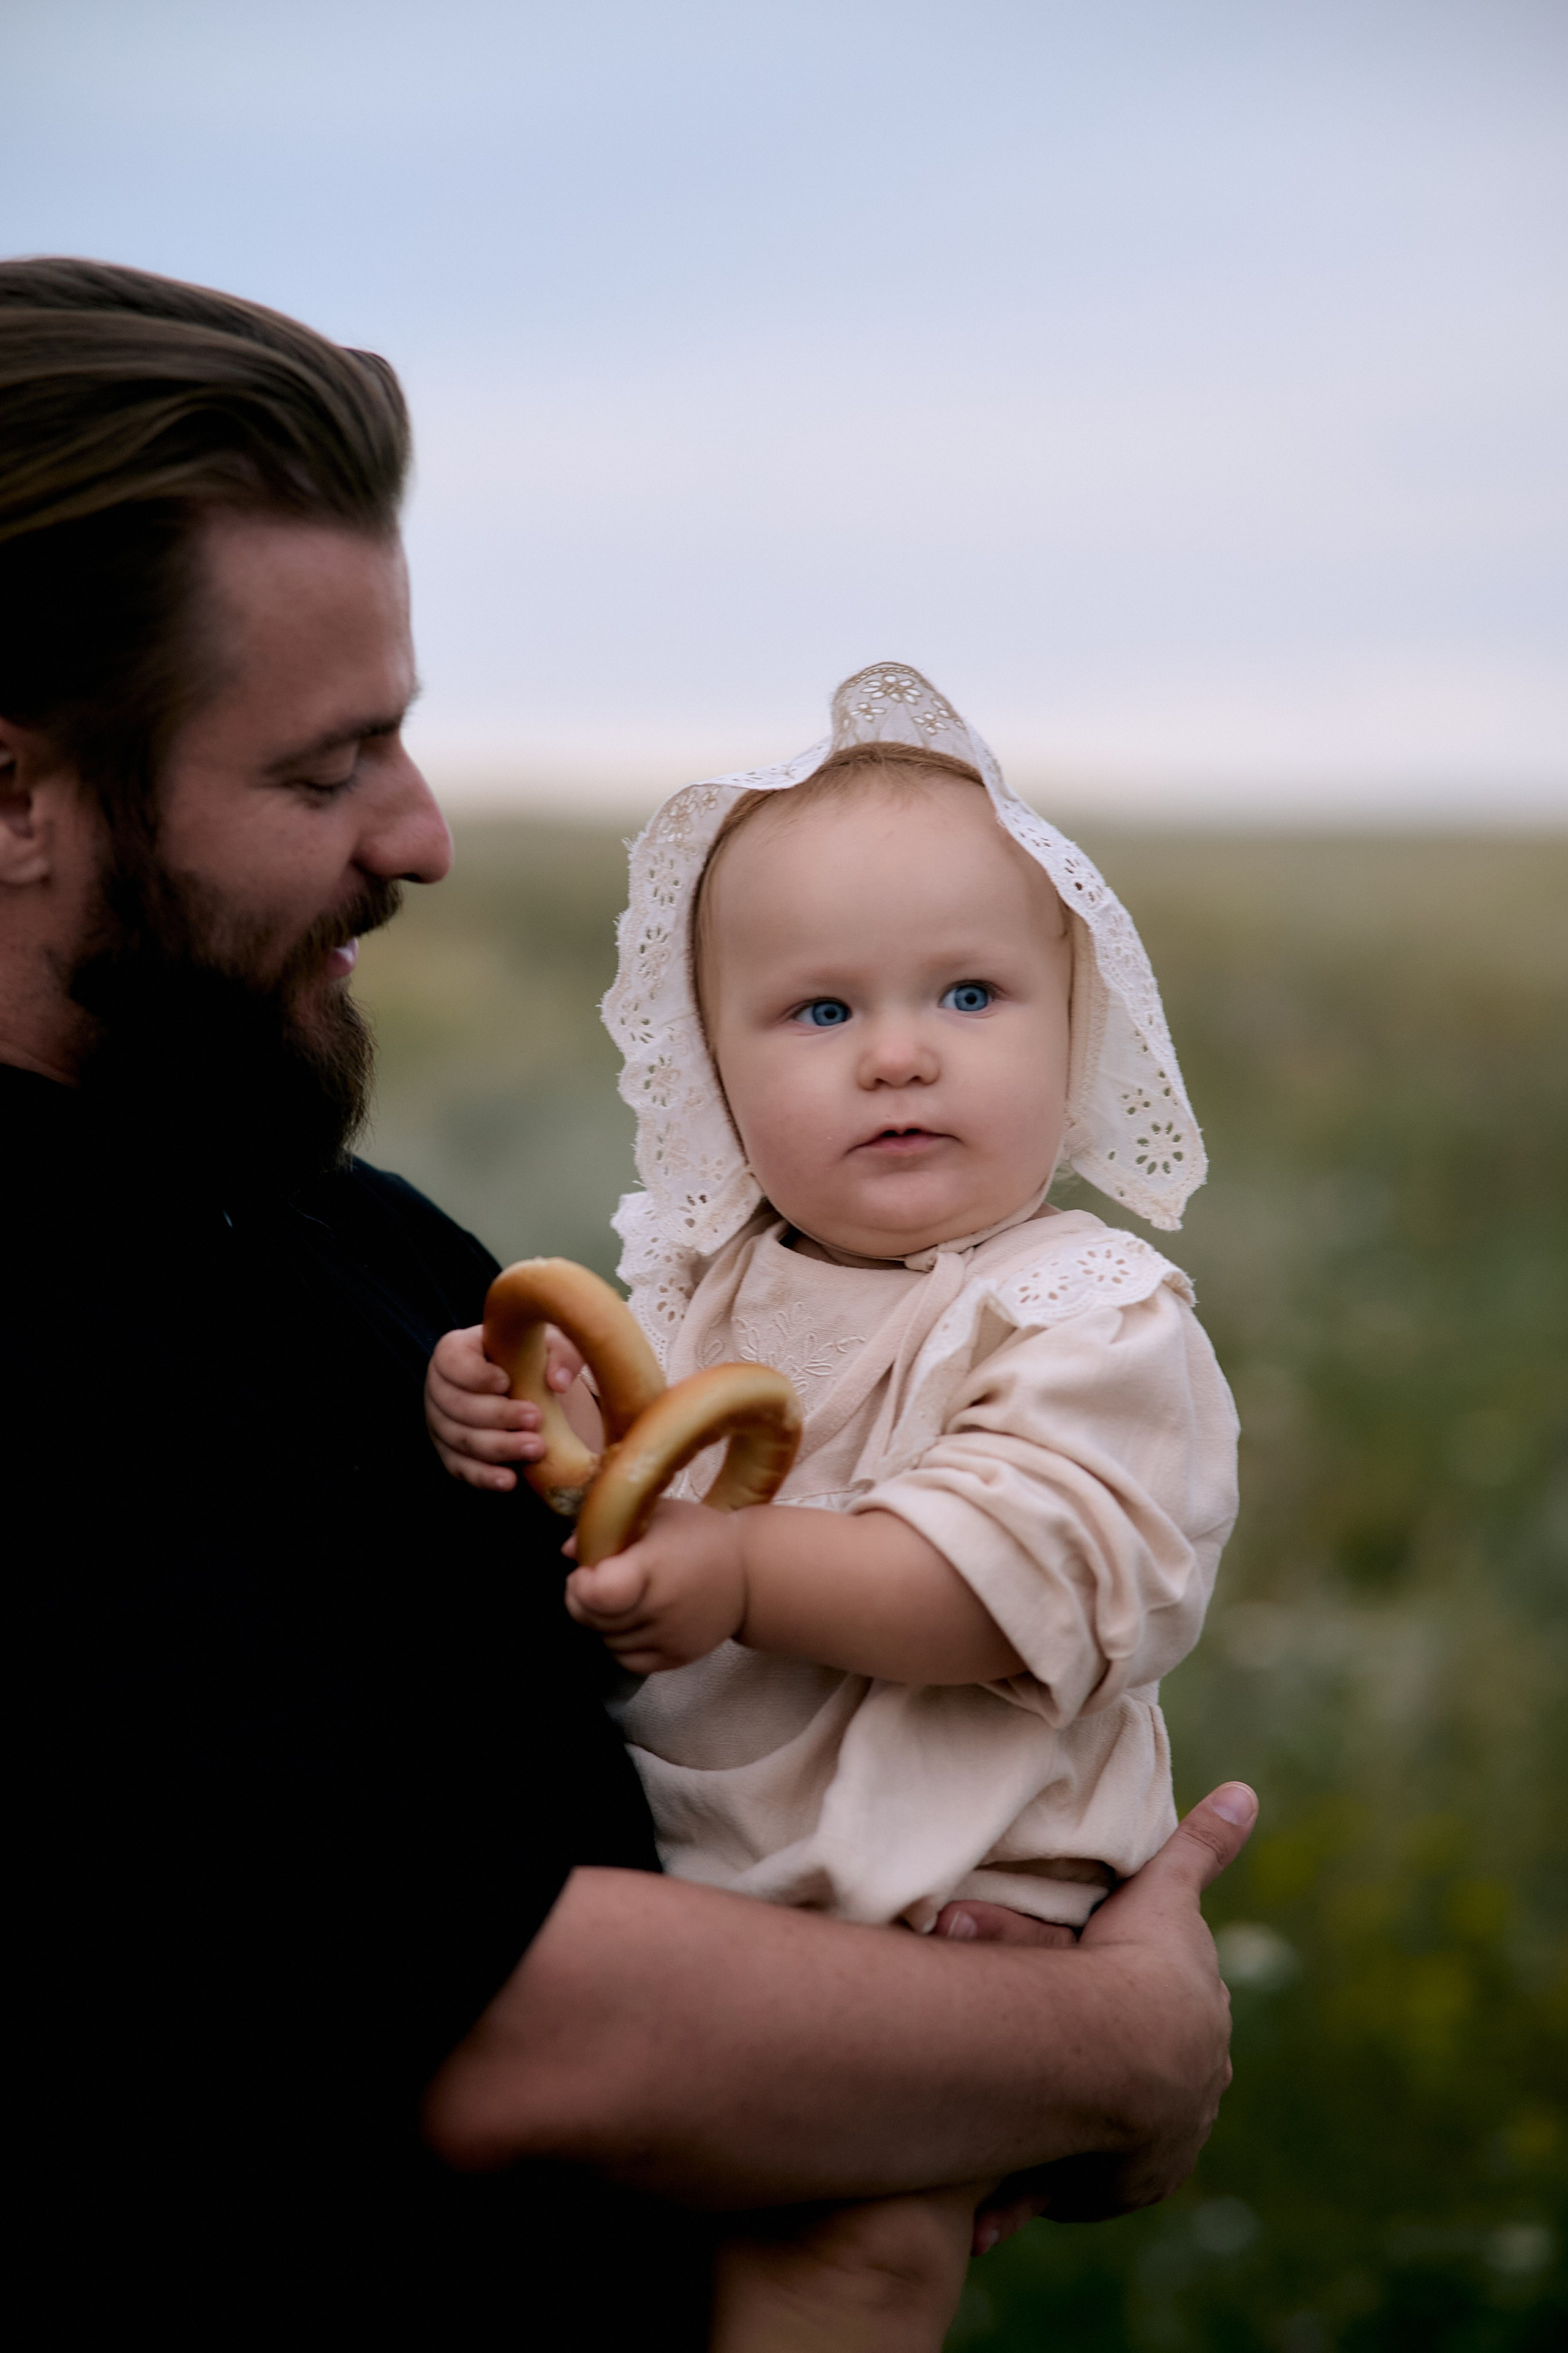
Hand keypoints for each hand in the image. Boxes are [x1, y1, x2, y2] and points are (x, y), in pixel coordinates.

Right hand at [425, 1322, 586, 1491]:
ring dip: (498, 1446)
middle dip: (497, 1415)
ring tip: (536, 1448)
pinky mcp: (450, 1453)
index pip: (451, 1360)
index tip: (506, 1382)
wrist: (528, 1389)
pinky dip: (484, 1476)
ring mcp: (440, 1424)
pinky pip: (460, 1469)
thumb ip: (560, 1353)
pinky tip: (510, 1480)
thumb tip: (559, 1381)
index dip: (475, 1374)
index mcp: (455, 1352)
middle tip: (535, 1419)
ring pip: (460, 1439)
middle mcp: (440, 1388)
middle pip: (456, 1405)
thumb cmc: (532, 1359)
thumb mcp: (549, 1345)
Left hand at [564, 1497, 748, 1672]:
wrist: (751, 1573)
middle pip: (594, 1619)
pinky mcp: (676, 1658)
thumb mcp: (657, 1513)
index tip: (588, 1569)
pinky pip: (627, 1660)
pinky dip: (620, 1643)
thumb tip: (568, 1550)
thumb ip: (609, 1526)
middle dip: (582, 1599)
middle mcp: (661, 1608)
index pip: (599, 1593)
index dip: (581, 1584)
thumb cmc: (699, 1535)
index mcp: (653, 1568)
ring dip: (602, 1622)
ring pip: (606, 1641)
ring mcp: (669, 1638)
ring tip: (622, 1597)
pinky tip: (634, 1619)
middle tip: (596, 1580)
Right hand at [968, 1782, 1257, 2249]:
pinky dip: (1032, 2193)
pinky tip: (993, 2209)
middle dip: (1101, 2073)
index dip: (1129, 2005)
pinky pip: (1066, 2188)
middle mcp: (1194, 2095)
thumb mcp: (1165, 1891)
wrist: (1126, 2050)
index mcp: (1201, 2030)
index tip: (1096, 2006)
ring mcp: (1159, 2147)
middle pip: (1138, 2077)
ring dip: (1064, 2134)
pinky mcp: (1117, 2186)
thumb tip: (1247, 1793)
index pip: (1168, 2017)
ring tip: (1009, 2125)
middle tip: (1045, 2061)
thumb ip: (1202, 1847)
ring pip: (1103, 2135)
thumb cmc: (1137, 1961)